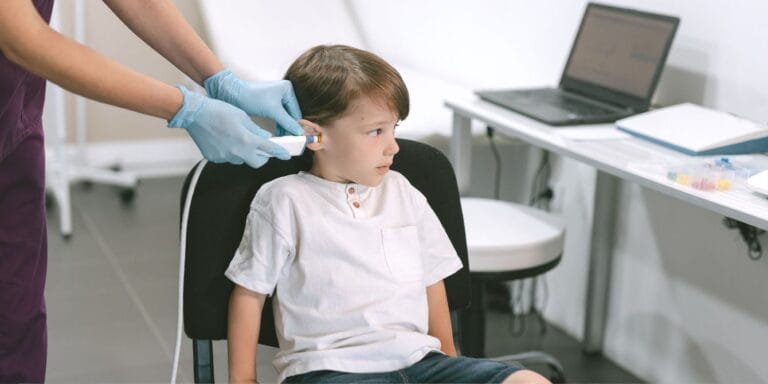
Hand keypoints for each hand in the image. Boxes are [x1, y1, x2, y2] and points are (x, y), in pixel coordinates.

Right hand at [168, 86, 289, 167]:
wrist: (194, 114)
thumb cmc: (218, 111)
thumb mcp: (242, 116)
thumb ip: (256, 130)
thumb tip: (266, 137)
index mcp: (246, 140)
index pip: (269, 149)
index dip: (280, 153)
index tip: (286, 155)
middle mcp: (237, 152)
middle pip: (257, 162)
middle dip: (263, 157)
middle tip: (262, 148)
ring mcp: (225, 157)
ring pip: (242, 160)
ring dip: (245, 153)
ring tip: (238, 138)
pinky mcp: (214, 158)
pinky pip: (228, 158)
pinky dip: (231, 152)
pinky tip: (226, 140)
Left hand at [204, 69, 302, 135]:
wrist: (232, 94)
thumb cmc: (251, 97)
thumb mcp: (272, 110)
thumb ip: (287, 122)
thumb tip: (298, 133)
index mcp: (288, 89)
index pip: (296, 112)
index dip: (295, 126)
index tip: (296, 138)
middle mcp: (284, 92)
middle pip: (291, 115)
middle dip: (289, 127)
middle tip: (289, 141)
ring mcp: (277, 99)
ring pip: (284, 117)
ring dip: (283, 128)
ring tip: (283, 139)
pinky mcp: (269, 105)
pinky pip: (278, 117)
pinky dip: (278, 125)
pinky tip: (277, 134)